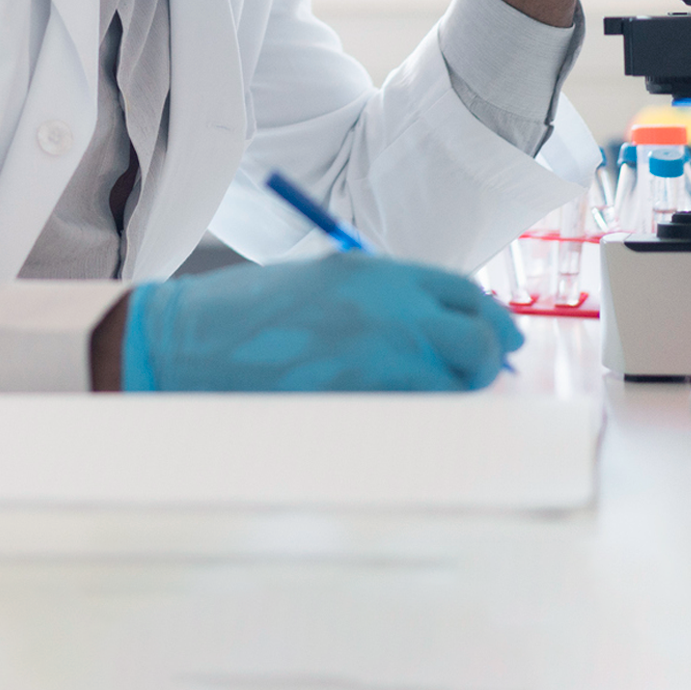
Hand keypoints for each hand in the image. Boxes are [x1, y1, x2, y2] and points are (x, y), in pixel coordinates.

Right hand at [120, 255, 521, 391]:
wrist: (187, 342)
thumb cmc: (248, 314)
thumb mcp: (325, 283)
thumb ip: (385, 300)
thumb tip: (440, 333)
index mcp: (378, 272)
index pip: (464, 292)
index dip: (491, 319)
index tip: (503, 339)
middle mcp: (390, 307)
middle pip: (477, 337)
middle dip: (487, 360)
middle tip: (482, 374)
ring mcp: (379, 355)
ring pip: (456, 383)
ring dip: (455, 392)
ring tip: (430, 396)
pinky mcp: (362, 399)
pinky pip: (419, 414)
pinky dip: (421, 417)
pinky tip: (396, 414)